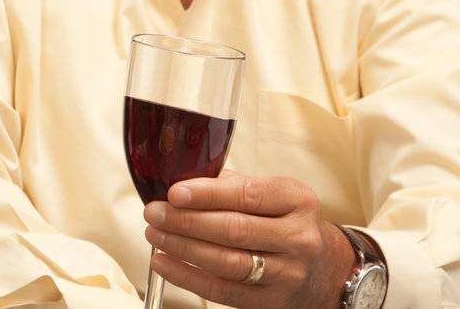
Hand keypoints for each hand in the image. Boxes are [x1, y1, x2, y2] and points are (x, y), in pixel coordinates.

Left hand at [143, 175, 356, 307]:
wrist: (322, 267)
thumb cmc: (282, 220)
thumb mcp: (269, 193)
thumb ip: (229, 184)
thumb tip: (178, 180)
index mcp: (296, 200)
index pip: (248, 195)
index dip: (207, 195)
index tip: (174, 193)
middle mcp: (298, 237)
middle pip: (235, 230)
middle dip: (186, 221)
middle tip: (154, 213)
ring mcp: (288, 273)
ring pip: (228, 262)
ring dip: (183, 248)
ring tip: (155, 235)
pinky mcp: (273, 301)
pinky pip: (224, 291)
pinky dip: (188, 277)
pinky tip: (164, 262)